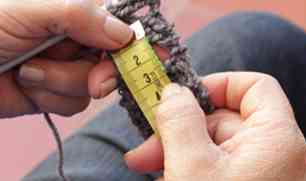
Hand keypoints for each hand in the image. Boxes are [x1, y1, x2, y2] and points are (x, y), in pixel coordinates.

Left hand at [0, 0, 132, 117]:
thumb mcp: (27, 10)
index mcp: (73, 10)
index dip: (138, 39)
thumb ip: (79, 15)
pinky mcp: (55, 92)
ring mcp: (66, 67)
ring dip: (61, 82)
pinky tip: (27, 85)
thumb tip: (125, 33)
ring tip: (29, 71)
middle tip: (97, 82)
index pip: (118, 21)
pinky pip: (74, 103)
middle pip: (114, 59)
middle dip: (103, 72)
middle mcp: (75, 38)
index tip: (156, 54)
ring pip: (93, 85)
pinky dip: (50, 97)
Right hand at [124, 72, 305, 180]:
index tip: (183, 98)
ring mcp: (260, 173)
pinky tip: (165, 177)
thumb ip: (180, 119)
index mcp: (275, 137)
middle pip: (224, 118)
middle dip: (180, 127)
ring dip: (177, 149)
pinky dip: (189, 167)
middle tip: (145, 143)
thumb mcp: (190, 164)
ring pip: (214, 144)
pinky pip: (216, 166)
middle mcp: (274, 152)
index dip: (218, 85)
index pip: (254, 86)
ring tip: (144, 163)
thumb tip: (172, 91)